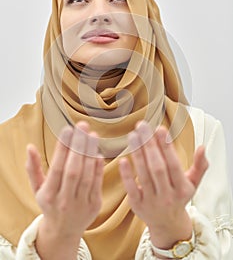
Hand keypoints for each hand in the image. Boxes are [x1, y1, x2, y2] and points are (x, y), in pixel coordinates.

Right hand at [26, 121, 102, 259]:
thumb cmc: (50, 203)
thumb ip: (33, 167)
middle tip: (83, 126)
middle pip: (73, 171)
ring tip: (92, 135)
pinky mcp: (95, 205)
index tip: (67, 130)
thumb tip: (30, 147)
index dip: (62, 149)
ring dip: (91, 153)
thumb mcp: (37, 188)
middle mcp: (65, 201)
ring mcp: (81, 204)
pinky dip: (98, 167)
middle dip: (79, 146)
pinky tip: (97, 151)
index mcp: (49, 195)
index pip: (56, 168)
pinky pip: (98, 183)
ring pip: (87, 176)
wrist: (63, 231)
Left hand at [119, 121, 208, 248]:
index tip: (159, 128)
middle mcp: (167, 196)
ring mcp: (151, 201)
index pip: (174, 165)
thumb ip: (200, 165)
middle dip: (149, 145)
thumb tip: (202, 147)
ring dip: (137, 153)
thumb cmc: (178, 196)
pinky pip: (131, 188)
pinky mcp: (137, 205)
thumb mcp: (193, 183)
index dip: (166, 147)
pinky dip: (127, 174)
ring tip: (133, 135)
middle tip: (142, 125)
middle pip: (157, 168)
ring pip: (143, 175)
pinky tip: (123, 159)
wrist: (167, 224)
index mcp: (182, 189)